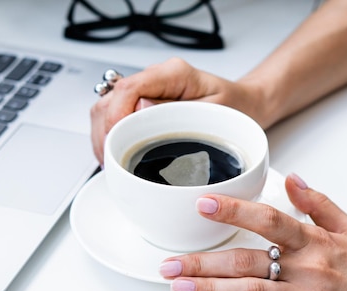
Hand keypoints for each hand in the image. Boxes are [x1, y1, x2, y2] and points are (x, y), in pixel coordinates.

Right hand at [89, 57, 258, 164]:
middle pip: (111, 98)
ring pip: (106, 106)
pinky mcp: (142, 101)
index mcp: (174, 74)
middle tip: (110, 159)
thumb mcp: (214, 113)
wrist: (243, 105)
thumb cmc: (234, 109)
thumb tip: (141, 111)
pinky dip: (109, 135)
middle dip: (105, 132)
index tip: (115, 140)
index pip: (129, 88)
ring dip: (103, 135)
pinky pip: (113, 114)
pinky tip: (114, 152)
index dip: (116, 116)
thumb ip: (176, 111)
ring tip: (110, 160)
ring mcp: (146, 89)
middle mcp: (156, 77)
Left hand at [159, 173, 346, 290]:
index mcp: (315, 241)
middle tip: (169, 262)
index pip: (268, 219)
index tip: (203, 204)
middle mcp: (308, 268)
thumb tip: (293, 178)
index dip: (234, 210)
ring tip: (181, 288)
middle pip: (248, 260)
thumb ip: (318, 203)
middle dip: (204, 261)